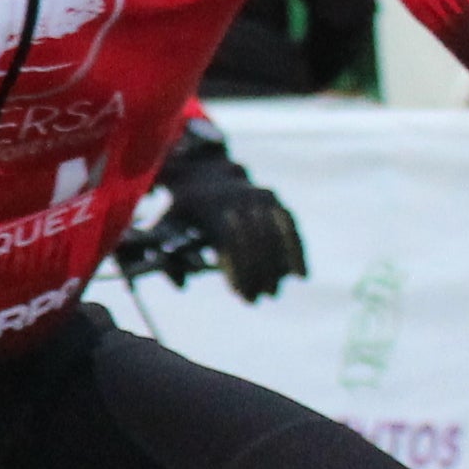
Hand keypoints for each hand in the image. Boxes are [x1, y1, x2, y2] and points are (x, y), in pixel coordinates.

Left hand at [154, 138, 306, 302]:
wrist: (203, 171)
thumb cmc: (182, 206)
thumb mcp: (167, 225)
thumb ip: (168, 255)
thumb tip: (180, 287)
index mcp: (216, 211)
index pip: (235, 250)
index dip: (241, 274)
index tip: (242, 296)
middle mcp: (242, 203)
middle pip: (258, 246)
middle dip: (261, 274)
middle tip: (259, 298)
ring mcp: (260, 198)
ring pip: (277, 238)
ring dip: (278, 267)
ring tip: (274, 291)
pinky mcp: (273, 198)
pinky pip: (290, 227)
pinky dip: (296, 251)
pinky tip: (301, 274)